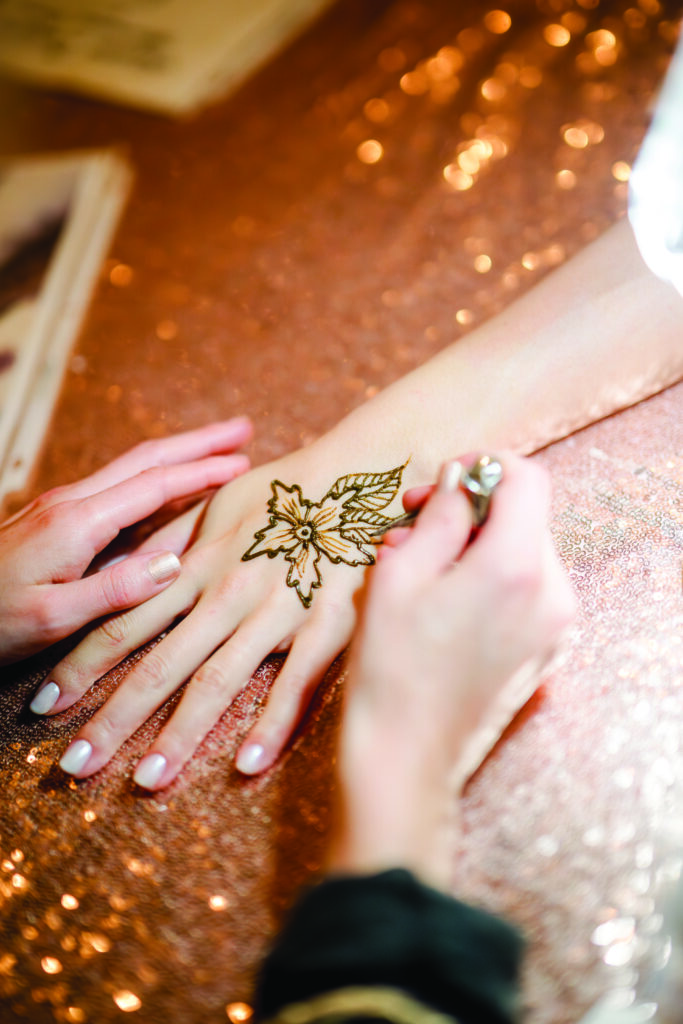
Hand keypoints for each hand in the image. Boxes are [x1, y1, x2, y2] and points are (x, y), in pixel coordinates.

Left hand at [1, 417, 251, 667]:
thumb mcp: (52, 619)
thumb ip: (114, 591)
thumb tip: (175, 564)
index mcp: (78, 522)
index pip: (154, 484)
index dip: (204, 471)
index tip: (246, 461)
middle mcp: (72, 504)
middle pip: (147, 459)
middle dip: (199, 441)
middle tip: (244, 428)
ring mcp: (63, 508)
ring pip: (133, 468)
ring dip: (180, 454)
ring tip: (221, 450)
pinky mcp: (57, 521)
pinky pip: (119, 488)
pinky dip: (156, 478)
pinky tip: (171, 488)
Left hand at [31, 440, 415, 784]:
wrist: (358, 475)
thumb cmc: (285, 488)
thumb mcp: (218, 507)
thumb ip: (174, 543)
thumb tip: (133, 571)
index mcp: (194, 565)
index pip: (122, 624)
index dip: (81, 666)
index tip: (46, 707)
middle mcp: (225, 594)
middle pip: (159, 664)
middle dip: (114, 718)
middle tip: (77, 766)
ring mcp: (274, 611)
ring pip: (218, 681)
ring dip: (180, 734)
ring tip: (148, 780)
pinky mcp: (325, 625)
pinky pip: (296, 682)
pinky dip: (272, 725)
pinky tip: (247, 765)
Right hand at [330, 454, 575, 885]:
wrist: (406, 757)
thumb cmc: (392, 667)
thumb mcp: (400, 574)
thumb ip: (441, 515)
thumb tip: (462, 478)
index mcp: (517, 566)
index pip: (526, 479)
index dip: (483, 467)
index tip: (443, 483)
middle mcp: (552, 593)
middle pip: (526, 516)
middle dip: (472, 509)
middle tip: (413, 523)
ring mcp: (555, 626)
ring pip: (523, 552)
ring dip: (475, 545)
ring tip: (417, 565)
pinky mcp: (545, 649)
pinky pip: (525, 590)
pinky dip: (488, 578)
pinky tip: (440, 597)